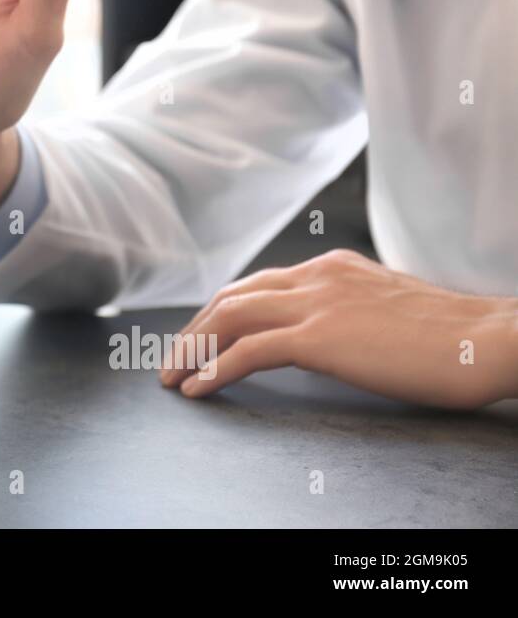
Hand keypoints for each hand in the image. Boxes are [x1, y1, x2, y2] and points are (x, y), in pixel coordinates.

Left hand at [159, 250, 517, 408]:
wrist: (487, 339)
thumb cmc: (450, 336)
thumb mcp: (385, 311)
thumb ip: (348, 313)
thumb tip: (323, 337)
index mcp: (331, 268)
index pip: (256, 285)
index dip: (219, 312)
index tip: (198, 337)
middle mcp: (316, 277)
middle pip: (231, 297)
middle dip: (193, 329)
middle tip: (171, 361)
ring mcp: (316, 303)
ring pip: (228, 318)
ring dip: (192, 348)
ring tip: (172, 378)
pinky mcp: (320, 337)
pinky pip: (249, 351)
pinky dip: (215, 368)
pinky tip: (199, 388)